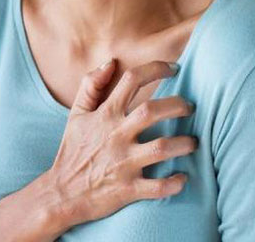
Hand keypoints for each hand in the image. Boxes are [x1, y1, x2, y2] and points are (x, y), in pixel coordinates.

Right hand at [48, 58, 196, 226]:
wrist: (62, 192)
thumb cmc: (73, 150)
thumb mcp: (76, 114)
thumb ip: (90, 86)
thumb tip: (110, 63)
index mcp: (104, 115)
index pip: (131, 80)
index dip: (155, 69)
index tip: (174, 69)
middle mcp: (116, 136)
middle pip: (152, 111)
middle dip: (177, 105)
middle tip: (189, 107)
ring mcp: (123, 163)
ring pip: (162, 148)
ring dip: (184, 144)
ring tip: (193, 142)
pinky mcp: (129, 189)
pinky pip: (160, 186)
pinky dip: (176, 182)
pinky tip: (183, 176)